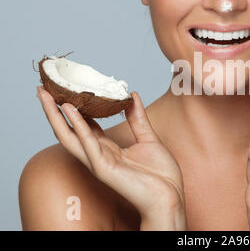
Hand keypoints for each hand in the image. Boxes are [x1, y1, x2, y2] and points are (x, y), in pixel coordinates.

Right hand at [37, 87, 185, 229]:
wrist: (170, 197)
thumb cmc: (161, 176)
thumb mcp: (149, 138)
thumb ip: (138, 118)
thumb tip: (132, 95)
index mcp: (108, 150)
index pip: (84, 126)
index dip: (73, 109)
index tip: (64, 91)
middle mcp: (98, 156)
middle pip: (69, 130)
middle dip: (54, 111)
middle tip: (42, 89)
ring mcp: (98, 163)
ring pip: (69, 137)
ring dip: (56, 116)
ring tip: (45, 95)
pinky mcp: (103, 169)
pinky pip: (88, 144)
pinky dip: (78, 126)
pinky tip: (70, 110)